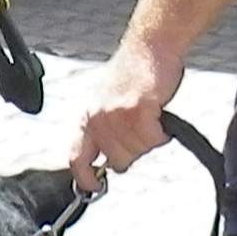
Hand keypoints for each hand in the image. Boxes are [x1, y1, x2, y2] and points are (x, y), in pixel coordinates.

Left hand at [69, 40, 179, 191]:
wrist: (149, 47)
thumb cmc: (132, 74)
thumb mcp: (106, 104)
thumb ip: (104, 132)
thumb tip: (107, 163)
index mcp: (87, 117)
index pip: (76, 158)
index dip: (84, 178)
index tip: (94, 189)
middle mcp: (97, 118)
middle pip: (117, 161)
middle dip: (134, 153)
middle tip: (142, 132)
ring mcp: (115, 114)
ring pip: (136, 152)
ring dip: (149, 140)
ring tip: (150, 118)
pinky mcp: (137, 109)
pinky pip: (152, 139)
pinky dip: (161, 133)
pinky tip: (158, 116)